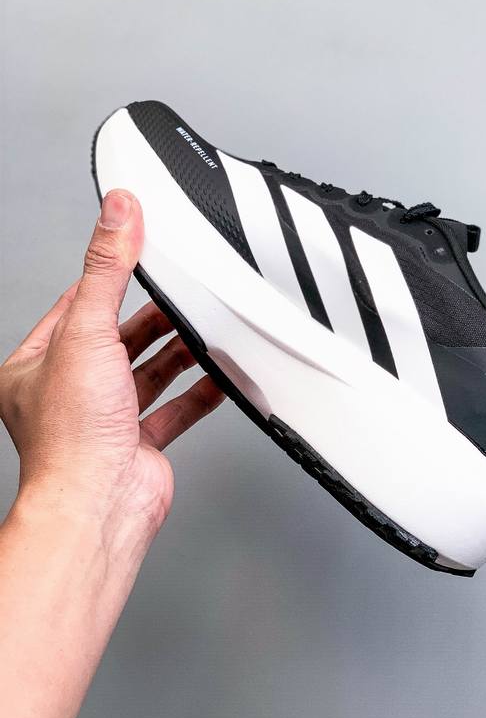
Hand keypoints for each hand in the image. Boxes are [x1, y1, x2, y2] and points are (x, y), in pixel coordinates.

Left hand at [0, 189, 223, 536]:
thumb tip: (117, 213)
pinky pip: (175, 410)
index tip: (134, 257)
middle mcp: (67, 394)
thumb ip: (106, 269)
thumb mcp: (86, 330)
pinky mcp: (139, 444)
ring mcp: (104, 421)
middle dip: (149, 319)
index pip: (72, 308)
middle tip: (178, 293)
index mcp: (35, 367)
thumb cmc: (73, 434)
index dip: (104, 282)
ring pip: (146, 375)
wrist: (99, 504)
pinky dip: (198, 392)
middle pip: (115, 341)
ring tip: (202, 327)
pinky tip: (218, 375)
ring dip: (175, 352)